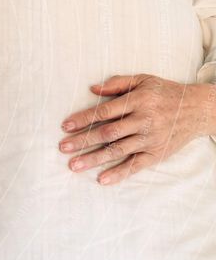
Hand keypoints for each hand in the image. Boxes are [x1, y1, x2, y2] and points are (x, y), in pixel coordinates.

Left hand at [59, 74, 215, 184]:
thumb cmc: (165, 93)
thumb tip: (92, 89)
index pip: (105, 112)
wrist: (198, 109)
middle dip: (83, 141)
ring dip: (94, 159)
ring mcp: (150, 138)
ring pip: (118, 150)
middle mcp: (143, 120)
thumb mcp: (144, 80)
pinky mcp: (157, 153)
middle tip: (63, 148)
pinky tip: (102, 179)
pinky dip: (119, 173)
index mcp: (138, 100)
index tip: (65, 126)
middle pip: (108, 133)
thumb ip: (118, 83)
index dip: (84, 119)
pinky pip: (136, 165)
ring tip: (74, 165)